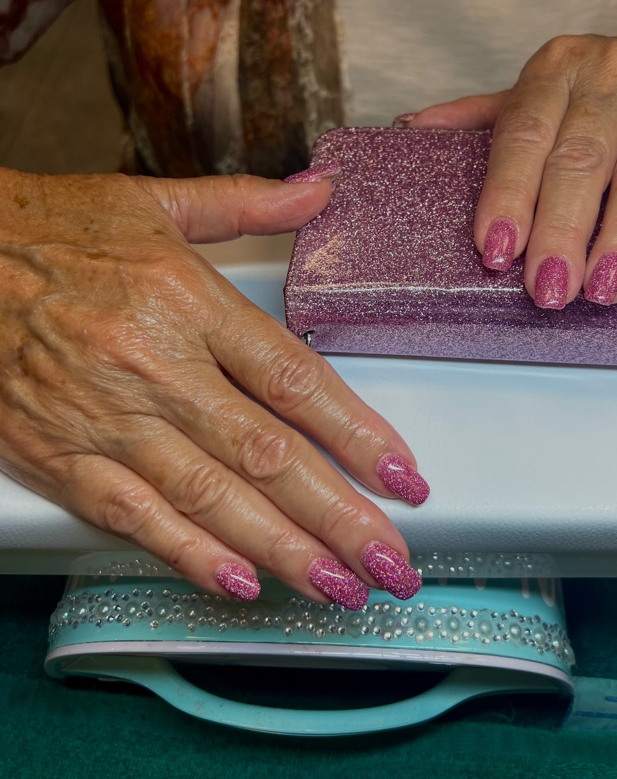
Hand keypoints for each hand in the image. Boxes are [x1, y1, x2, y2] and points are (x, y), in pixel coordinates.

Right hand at [0, 168, 426, 606]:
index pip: (294, 379)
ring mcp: (108, 418)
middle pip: (267, 454)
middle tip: (392, 563)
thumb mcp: (156, 203)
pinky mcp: (62, 455)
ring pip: (211, 498)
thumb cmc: (53, 231)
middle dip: (339, 517)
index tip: (403, 475)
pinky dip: (190, 554)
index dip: (357, 434)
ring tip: (340, 586)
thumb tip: (319, 192)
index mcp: (187, 301)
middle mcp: (155, 366)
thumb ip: (248, 203)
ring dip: (284, 550)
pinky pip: (135, 516)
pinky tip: (241, 583)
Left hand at [408, 25, 616, 306]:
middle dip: (561, 229)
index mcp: (557, 68)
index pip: (524, 134)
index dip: (508, 193)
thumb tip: (409, 130)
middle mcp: (612, 74)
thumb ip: (484, 116)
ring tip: (602, 287)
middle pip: (581, 159)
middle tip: (548, 288)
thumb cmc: (603, 89)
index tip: (494, 248)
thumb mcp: (543, 91)